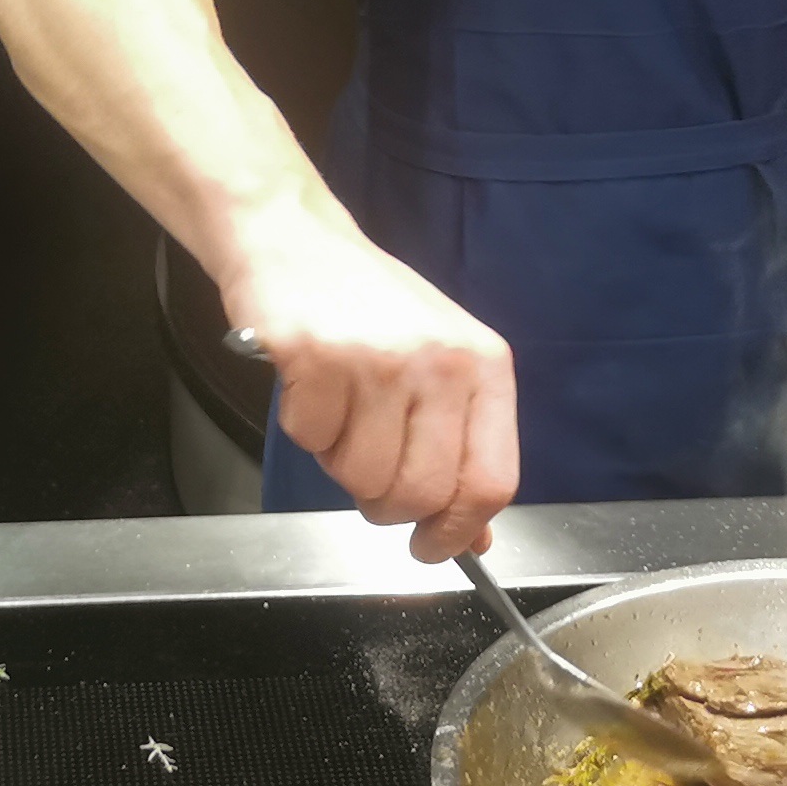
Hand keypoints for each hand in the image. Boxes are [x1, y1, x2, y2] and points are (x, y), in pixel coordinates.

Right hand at [234, 221, 519, 559]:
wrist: (295, 238)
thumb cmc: (370, 308)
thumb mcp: (438, 366)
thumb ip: (461, 448)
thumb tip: (474, 539)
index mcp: (484, 365)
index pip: (490, 480)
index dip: (459, 530)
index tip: (432, 546)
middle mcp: (439, 359)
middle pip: (420, 493)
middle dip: (385, 503)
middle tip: (365, 466)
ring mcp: (377, 355)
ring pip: (361, 477)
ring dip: (339, 460)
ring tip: (339, 409)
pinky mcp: (315, 354)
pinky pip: (310, 440)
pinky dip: (303, 428)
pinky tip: (310, 386)